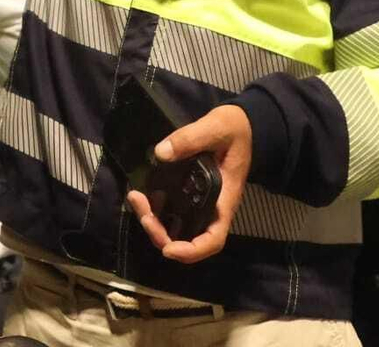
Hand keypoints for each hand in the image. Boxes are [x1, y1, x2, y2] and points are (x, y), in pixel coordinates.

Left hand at [126, 104, 250, 263]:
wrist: (242, 126)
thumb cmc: (235, 129)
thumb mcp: (218, 127)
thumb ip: (192, 137)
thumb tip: (161, 153)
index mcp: (224, 199)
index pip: (213, 239)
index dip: (192, 251)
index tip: (168, 249)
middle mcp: (211, 208)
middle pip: (187, 239)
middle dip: (161, 235)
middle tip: (143, 213)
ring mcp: (200, 202)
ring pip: (175, 227)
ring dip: (154, 222)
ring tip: (136, 200)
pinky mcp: (189, 193)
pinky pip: (171, 211)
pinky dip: (155, 209)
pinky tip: (142, 194)